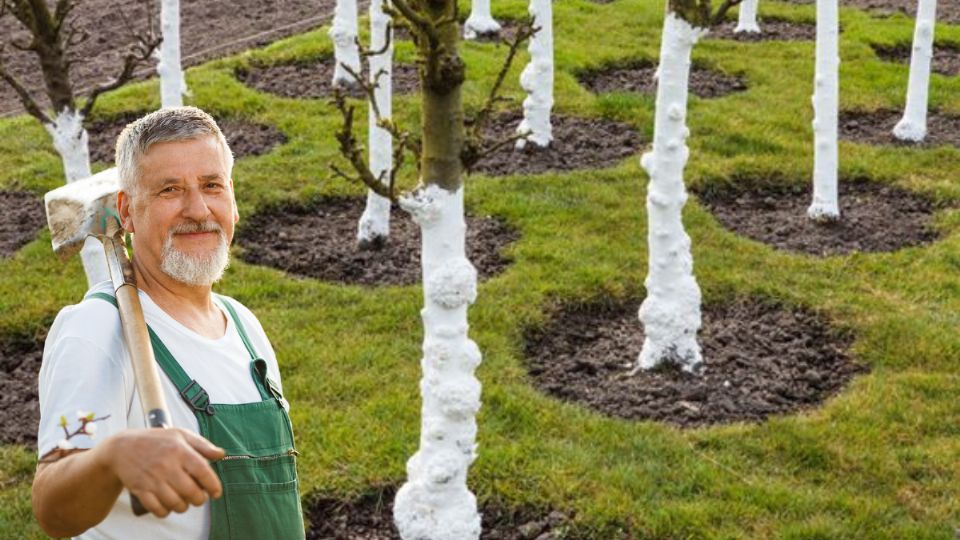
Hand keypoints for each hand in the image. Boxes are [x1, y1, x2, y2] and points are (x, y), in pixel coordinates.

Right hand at [97, 428, 224, 517]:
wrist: (121, 448)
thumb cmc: (155, 440)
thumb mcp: (180, 434)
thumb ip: (202, 445)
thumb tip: (221, 455)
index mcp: (179, 451)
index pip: (202, 472)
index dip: (213, 485)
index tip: (216, 493)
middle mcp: (167, 465)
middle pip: (191, 492)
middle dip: (199, 499)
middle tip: (199, 497)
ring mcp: (153, 479)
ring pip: (176, 503)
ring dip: (183, 506)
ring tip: (184, 500)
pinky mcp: (141, 490)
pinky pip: (158, 509)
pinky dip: (165, 511)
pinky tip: (168, 506)